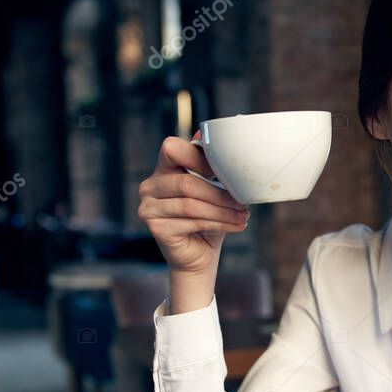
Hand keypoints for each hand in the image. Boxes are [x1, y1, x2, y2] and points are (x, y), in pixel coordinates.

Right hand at [138, 131, 250, 276]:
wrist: (199, 256)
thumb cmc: (208, 220)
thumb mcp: (214, 190)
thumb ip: (213, 167)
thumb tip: (219, 135)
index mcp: (163, 169)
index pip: (172, 148)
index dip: (197, 156)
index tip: (222, 171)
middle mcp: (150, 185)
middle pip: (187, 182)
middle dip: (220, 194)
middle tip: (242, 203)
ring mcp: (148, 207)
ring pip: (191, 204)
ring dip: (223, 211)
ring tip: (243, 216)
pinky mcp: (155, 227)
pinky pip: (192, 221)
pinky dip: (219, 223)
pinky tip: (236, 225)